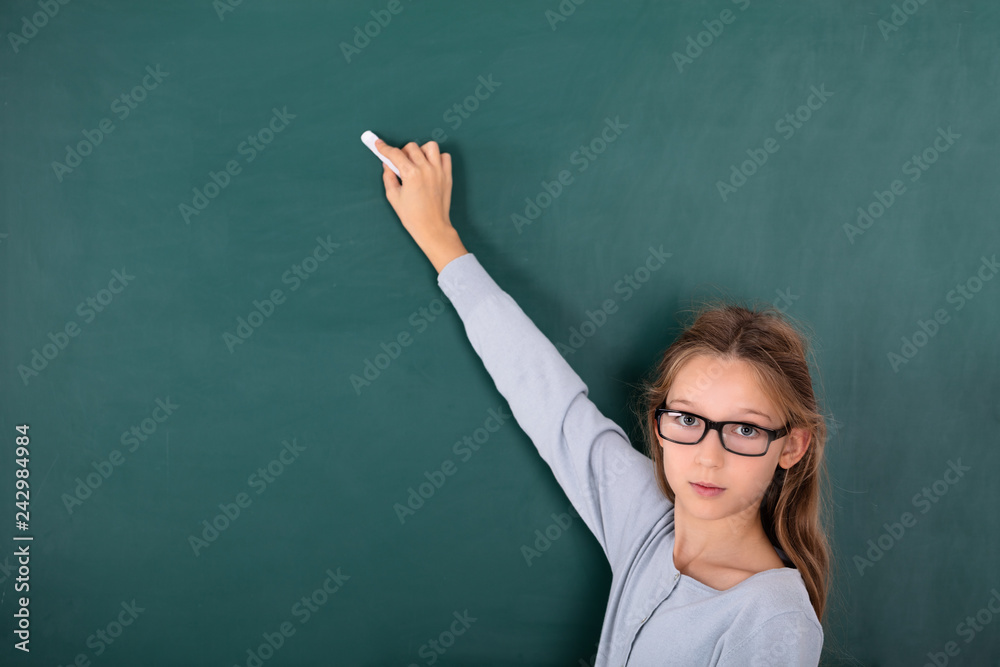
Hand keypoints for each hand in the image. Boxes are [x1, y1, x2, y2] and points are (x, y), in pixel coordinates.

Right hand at [377, 139, 467, 272]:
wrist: (432, 228)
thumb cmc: (412, 216)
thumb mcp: (393, 197)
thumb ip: (388, 177)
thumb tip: (387, 164)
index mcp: (411, 174)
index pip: (395, 154)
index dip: (384, 148)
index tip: (378, 144)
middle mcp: (426, 169)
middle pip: (412, 147)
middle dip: (402, 152)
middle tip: (400, 163)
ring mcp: (439, 171)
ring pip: (430, 147)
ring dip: (421, 151)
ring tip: (417, 163)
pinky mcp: (448, 176)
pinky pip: (445, 157)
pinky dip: (437, 158)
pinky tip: (430, 167)